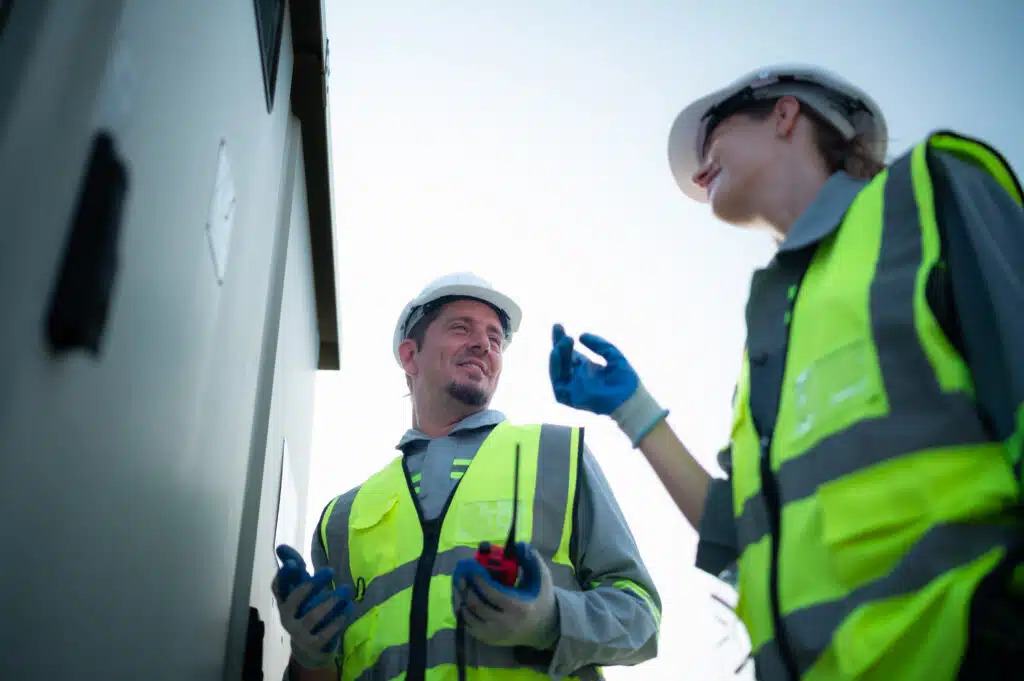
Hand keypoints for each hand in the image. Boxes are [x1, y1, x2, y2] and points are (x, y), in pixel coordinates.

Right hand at [272, 545, 352, 669]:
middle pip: (294, 601)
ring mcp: (299, 632)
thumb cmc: (305, 611)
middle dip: (311, 585)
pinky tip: (349, 606)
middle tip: (330, 570)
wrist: (310, 648)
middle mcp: (287, 617)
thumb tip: (281, 547)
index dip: (284, 576)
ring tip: (347, 589)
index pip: (278, 588)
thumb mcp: (301, 591)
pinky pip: (326, 632)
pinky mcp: (314, 644)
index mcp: (284, 602)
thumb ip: (295, 571)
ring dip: (331, 602)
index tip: (294, 563)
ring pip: (312, 617)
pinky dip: (338, 619)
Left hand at [452, 543, 557, 648]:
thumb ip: (532, 560)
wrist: (544, 628)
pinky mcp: (490, 640)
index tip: (473, 569)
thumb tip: (519, 545)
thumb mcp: (542, 579)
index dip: (479, 581)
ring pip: (470, 618)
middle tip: (461, 577)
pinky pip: (470, 627)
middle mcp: (505, 624)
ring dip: (461, 601)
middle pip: (477, 606)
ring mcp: (496, 634)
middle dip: (466, 589)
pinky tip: (462, 602)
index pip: (492, 594)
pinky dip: (464, 614)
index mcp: (518, 608)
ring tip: (459, 588)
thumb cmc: (540, 599)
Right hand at [549, 324, 668, 445]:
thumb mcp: (612, 354)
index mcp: (586, 367)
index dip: (563, 339)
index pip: (570, 352)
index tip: (559, 325)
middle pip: (562, 359)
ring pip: (557, 370)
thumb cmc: (625, 380)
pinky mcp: (571, 398)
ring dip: (558, 354)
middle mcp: (576, 377)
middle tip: (558, 326)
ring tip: (563, 340)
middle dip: (558, 342)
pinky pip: (558, 384)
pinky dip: (555, 369)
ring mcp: (573, 388)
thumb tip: (581, 335)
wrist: (630, 398)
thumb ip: (598, 344)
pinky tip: (557, 354)